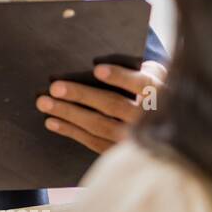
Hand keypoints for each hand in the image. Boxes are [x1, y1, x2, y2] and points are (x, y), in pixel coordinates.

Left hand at [35, 60, 167, 154]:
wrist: (167, 123)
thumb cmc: (150, 86)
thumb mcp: (151, 72)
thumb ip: (130, 65)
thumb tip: (96, 61)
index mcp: (160, 92)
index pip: (141, 83)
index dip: (120, 77)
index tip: (97, 70)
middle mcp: (149, 117)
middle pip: (114, 105)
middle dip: (82, 95)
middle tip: (54, 87)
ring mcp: (135, 137)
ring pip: (100, 125)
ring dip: (69, 114)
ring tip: (43, 103)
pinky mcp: (121, 150)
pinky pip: (94, 142)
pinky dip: (71, 131)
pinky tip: (51, 121)